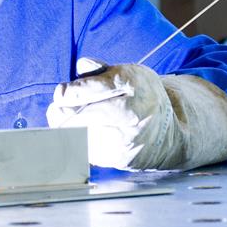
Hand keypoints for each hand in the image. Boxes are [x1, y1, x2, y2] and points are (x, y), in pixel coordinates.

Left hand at [46, 59, 226, 170]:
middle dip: (62, 111)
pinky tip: (80, 135)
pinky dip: (78, 142)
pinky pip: (88, 150)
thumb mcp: (128, 73)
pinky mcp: (122, 158)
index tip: (60, 94)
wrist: (170, 131)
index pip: (91, 88)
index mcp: (133, 83)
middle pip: (83, 114)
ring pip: (81, 133)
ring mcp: (128, 138)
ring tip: (63, 121)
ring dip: (65, 127)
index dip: (69, 92)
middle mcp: (133, 111)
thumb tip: (80, 67)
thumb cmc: (141, 97)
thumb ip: (100, 70)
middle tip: (55, 109)